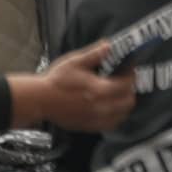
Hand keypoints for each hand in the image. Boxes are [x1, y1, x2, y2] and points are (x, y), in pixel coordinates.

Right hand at [13, 40, 131, 133]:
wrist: (40, 100)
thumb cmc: (56, 80)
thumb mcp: (74, 62)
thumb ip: (94, 54)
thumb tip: (109, 45)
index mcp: (99, 89)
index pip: (127, 84)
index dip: (131, 75)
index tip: (128, 68)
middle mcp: (102, 107)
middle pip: (129, 101)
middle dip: (130, 90)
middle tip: (123, 81)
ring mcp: (97, 119)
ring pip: (123, 114)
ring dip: (124, 103)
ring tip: (117, 94)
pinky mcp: (91, 126)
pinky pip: (112, 124)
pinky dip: (116, 116)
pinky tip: (109, 107)